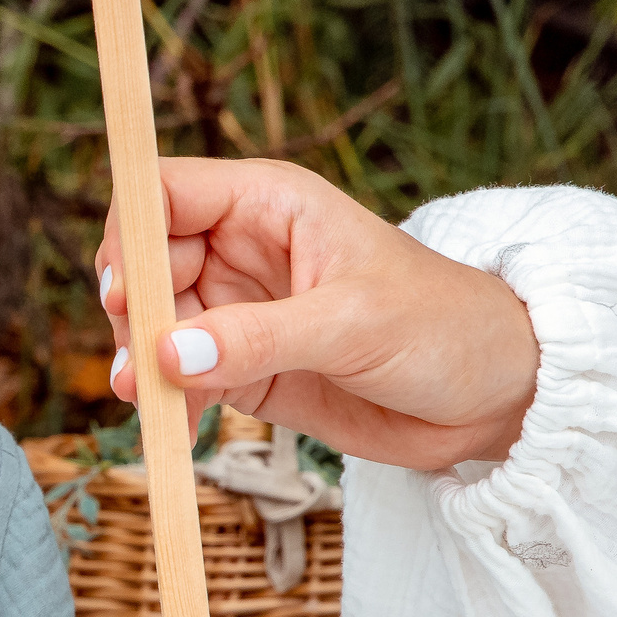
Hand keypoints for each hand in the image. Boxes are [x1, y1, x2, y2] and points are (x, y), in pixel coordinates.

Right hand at [96, 158, 540, 470]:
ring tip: (147, 401)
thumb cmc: (443, 328)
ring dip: (140, 362)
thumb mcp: (351, 325)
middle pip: (146, 262)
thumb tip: (166, 355)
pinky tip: (174, 424)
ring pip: (153, 324)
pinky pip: (180, 377)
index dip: (132, 233)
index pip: (167, 192)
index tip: (123, 291)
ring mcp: (239, 311)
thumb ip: (257, 338)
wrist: (493, 396)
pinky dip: (167, 400)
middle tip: (137, 361)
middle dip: (131, 311)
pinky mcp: (243, 368)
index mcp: (270, 205)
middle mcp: (243, 250)